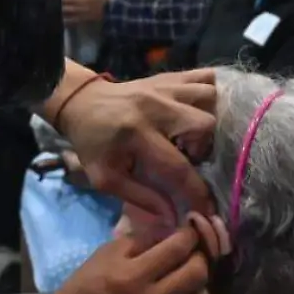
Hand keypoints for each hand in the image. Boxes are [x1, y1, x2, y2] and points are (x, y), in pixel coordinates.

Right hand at [32, 226, 211, 293]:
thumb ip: (140, 240)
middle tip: (190, 254)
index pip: (179, 247)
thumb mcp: (105, 255)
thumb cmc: (82, 289)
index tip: (188, 231)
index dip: (189, 234)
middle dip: (199, 257)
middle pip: (198, 272)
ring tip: (185, 279)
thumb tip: (171, 231)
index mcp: (133, 275)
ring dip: (197, 284)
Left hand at [57, 69, 218, 218]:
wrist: (81, 102)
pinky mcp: (169, 76)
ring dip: (208, 119)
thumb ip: (141, 198)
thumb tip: (173, 218)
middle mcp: (156, 107)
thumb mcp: (106, 178)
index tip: (207, 210)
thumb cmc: (93, 143)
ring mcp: (165, 87)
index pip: (177, 166)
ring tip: (192, 133)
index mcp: (137, 134)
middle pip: (204, 123)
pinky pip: (205, 76)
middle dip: (204, 145)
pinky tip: (202, 108)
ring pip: (210, 96)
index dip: (196, 192)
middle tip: (188, 154)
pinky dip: (211, 92)